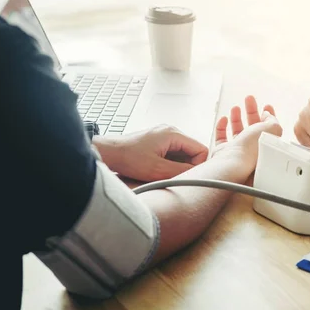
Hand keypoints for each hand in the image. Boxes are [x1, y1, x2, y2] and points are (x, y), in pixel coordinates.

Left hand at [94, 126, 208, 181]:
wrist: (108, 153)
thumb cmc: (128, 158)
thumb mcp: (157, 170)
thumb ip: (180, 171)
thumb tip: (197, 174)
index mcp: (174, 134)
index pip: (201, 149)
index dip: (198, 166)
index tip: (187, 177)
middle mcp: (171, 131)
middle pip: (192, 152)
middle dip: (186, 167)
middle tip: (174, 178)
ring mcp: (164, 136)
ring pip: (182, 154)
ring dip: (177, 166)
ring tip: (162, 174)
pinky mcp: (157, 142)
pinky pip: (172, 154)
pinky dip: (169, 164)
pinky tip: (158, 171)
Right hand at [210, 95, 282, 183]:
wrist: (233, 163)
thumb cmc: (253, 149)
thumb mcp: (272, 129)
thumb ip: (272, 120)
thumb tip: (268, 115)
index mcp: (266, 146)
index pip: (269, 129)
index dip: (269, 116)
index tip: (266, 106)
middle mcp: (252, 149)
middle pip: (253, 127)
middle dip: (252, 111)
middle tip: (249, 99)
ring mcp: (237, 151)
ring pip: (237, 132)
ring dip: (237, 118)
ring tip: (236, 107)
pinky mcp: (223, 152)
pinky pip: (221, 138)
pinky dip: (222, 127)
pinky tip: (223, 119)